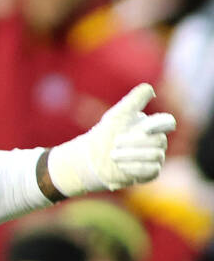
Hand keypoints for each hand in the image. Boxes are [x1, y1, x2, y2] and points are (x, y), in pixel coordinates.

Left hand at [47, 83, 175, 196]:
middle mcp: (157, 141)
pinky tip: (120, 166)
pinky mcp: (151, 172)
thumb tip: (149, 88)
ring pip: (156, 155)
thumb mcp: (118, 114)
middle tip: (115, 143)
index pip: (168, 122)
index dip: (159, 124)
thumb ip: (134, 100)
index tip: (143, 128)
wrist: (93, 157)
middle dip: (135, 142)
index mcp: (151, 126)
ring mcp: (156, 157)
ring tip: (113, 155)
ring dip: (132, 155)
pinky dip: (134, 168)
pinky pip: (152, 170)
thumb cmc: (106, 133)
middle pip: (159, 141)